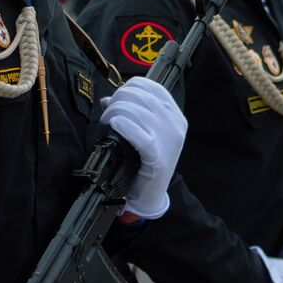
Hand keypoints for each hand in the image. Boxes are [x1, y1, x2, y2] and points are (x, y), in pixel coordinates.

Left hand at [101, 76, 187, 218]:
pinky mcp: (158, 158)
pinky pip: (139, 135)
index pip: (153, 87)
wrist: (150, 195)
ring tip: (107, 122)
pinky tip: (114, 125)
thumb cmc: (145, 162)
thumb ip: (132, 113)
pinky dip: (124, 126)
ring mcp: (169, 141)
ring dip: (116, 112)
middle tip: (107, 113)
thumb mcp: (145, 132)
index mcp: (175, 115)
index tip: (117, 97)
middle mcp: (175, 125)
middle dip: (119, 100)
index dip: (130, 87)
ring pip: (138, 112)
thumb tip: (107, 98)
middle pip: (142, 97)